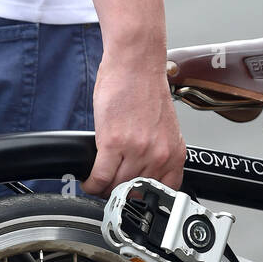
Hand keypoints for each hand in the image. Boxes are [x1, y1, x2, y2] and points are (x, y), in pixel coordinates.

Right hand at [81, 53, 185, 196]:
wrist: (135, 62)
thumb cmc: (144, 88)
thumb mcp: (163, 128)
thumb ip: (157, 152)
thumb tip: (142, 173)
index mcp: (174, 152)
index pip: (163, 191)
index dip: (143, 199)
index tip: (131, 199)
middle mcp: (158, 154)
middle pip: (134, 191)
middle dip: (118, 193)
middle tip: (107, 190)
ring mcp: (137, 150)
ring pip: (116, 187)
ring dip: (102, 189)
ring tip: (97, 183)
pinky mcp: (114, 143)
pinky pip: (100, 177)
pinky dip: (91, 183)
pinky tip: (88, 180)